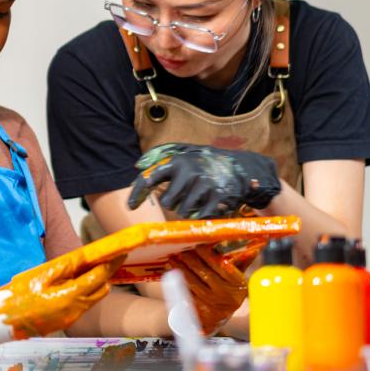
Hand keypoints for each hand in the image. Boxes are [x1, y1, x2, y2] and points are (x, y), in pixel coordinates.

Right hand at [0, 251, 124, 351]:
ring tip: (87, 267)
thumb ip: (64, 267)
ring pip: (92, 298)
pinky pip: (81, 304)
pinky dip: (83, 292)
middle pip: (101, 289)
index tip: (120, 252)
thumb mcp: (39, 276)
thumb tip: (83, 258)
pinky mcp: (63, 321)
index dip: (111, 263)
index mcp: (70, 297)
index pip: (99, 277)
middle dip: (104, 273)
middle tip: (104, 257)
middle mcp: (75, 310)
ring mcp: (70, 318)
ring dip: (94, 283)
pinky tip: (72, 282)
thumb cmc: (16, 298)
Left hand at [127, 143, 281, 218]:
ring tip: (199, 197)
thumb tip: (138, 165)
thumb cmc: (203, 163)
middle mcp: (189, 171)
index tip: (130, 207)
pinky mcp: (218, 198)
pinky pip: (200, 217)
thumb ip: (160, 156)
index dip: (139, 192)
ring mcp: (205, 185)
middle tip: (186, 193)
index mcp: (177, 161)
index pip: (151, 177)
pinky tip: (210, 203)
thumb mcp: (183, 153)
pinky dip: (203, 214)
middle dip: (175, 202)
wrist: (239, 167)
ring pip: (184, 211)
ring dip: (189, 209)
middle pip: (168, 202)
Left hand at [169, 245, 247, 334]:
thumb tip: (257, 243)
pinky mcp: (201, 312)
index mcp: (239, 285)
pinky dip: (178, 282)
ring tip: (173, 260)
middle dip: (192, 261)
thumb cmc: (228, 289)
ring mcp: (214, 305)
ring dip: (182, 270)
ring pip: (195, 284)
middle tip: (181, 251)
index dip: (209, 256)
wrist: (218, 316)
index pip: (223, 267)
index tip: (198, 245)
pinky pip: (188, 294)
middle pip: (206, 275)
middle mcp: (228, 297)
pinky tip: (171, 272)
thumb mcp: (238, 276)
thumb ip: (242, 260)